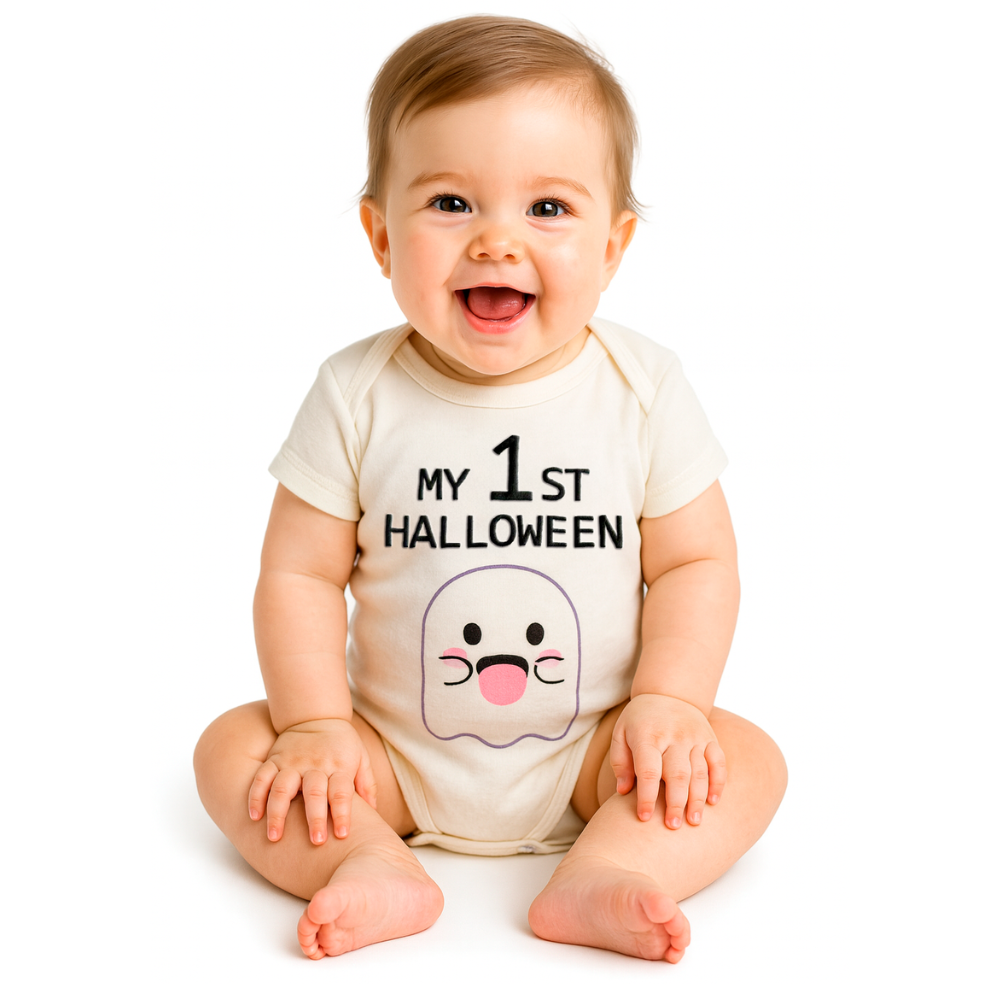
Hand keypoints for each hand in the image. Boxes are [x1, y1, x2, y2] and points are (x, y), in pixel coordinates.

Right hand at [247, 719, 376, 844]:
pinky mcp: (274, 759)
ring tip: (274, 837)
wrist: (316, 714)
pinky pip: (261, 777)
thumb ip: (367, 784)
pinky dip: (256, 796)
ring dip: (278, 813)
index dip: (343, 814)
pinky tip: (254, 816)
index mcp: (339, 766)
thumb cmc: (342, 743)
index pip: (342, 792)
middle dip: (315, 818)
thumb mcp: (361, 757)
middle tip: (316, 842)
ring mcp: (292, 762)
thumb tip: (375, 812)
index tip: (343, 835)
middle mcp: (315, 765)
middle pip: (314, 793)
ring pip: (282, 788)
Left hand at [609, 694, 725, 828]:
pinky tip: (713, 802)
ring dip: (698, 799)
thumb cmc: (640, 720)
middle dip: (676, 803)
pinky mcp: (710, 738)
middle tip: (672, 826)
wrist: (669, 692)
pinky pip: (719, 762)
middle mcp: (673, 736)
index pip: (649, 770)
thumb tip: (623, 791)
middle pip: (677, 774)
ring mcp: (695, 737)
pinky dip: (718, 783)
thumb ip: (620, 762)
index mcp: (648, 735)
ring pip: (700, 771)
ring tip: (693, 822)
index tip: (644, 818)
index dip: (647, 796)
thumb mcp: (621, 733)